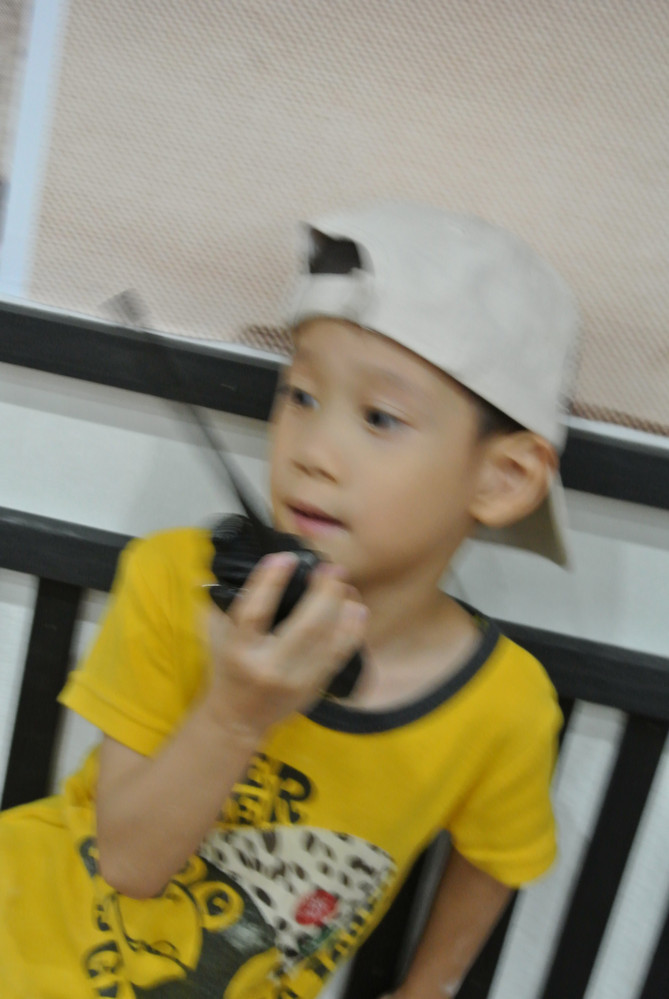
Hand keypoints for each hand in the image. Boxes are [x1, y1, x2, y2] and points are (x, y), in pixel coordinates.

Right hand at [206, 552, 367, 733]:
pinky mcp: (314, 687)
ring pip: (329, 640)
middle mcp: (269, 667)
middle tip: (330, 569)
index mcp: (239, 650)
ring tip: (344, 584)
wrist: (238, 718)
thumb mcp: (219, 634)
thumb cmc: (228, 666)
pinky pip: (340, 655)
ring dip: (342, 607)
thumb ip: (232, 602)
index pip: (255, 612)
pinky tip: (356, 609)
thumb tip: (259, 563)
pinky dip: (352, 629)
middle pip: (306, 626)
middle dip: (324, 593)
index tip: (286, 558)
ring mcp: (296, 680)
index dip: (270, 582)